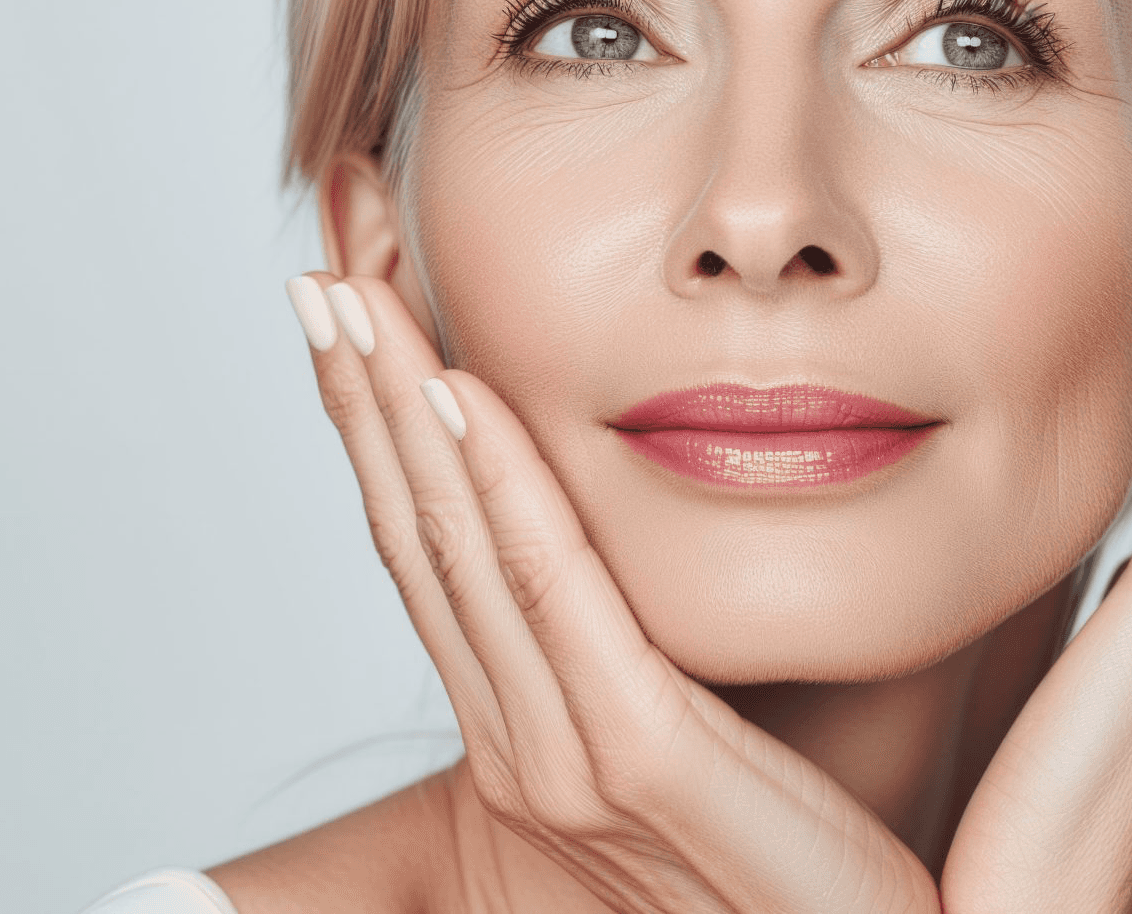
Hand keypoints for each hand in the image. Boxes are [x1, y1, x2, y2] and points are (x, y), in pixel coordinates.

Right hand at [287, 274, 936, 913]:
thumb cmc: (815, 880)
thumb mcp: (728, 761)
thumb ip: (681, 677)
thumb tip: (679, 589)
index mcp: (541, 737)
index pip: (443, 561)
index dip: (386, 441)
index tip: (355, 325)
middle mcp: (529, 744)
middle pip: (424, 539)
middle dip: (365, 404)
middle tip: (316, 278)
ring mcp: (573, 758)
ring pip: (464, 549)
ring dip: (402, 415)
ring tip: (357, 301)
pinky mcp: (647, 763)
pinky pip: (559, 600)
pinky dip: (503, 493)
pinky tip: (464, 400)